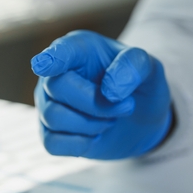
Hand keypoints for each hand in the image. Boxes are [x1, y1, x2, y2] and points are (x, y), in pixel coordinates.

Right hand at [31, 31, 171, 158]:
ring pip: (54, 116)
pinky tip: (94, 136)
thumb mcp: (149, 68)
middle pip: (58, 87)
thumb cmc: (137, 85)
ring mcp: (49, 103)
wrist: (140, 119)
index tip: (43, 65)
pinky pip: (52, 143)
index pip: (62, 50)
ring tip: (110, 119)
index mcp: (79, 48)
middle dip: (97, 104)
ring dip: (92, 124)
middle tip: (127, 106)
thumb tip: (110, 91)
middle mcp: (56, 73)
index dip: (52, 58)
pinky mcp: (50, 132)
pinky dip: (79, 144)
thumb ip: (133, 67)